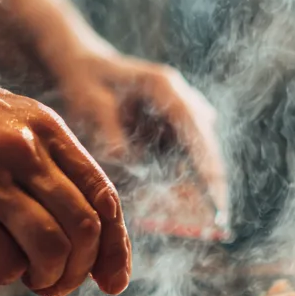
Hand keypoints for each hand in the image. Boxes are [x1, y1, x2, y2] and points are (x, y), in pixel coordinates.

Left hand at [0, 0, 228, 219]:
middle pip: (203, 155)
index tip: (216, 207)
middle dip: (205, 192)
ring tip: (195, 229)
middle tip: (208, 228)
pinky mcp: (172, 137)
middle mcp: (183, 105)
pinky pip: (179, 169)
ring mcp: (181, 122)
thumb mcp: (90, 105)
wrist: (77, 66)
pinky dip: (175, 191)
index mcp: (167, 91)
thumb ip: (109, 134)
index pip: (197, 136)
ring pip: (194, 166)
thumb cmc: (82, 83)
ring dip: (191, 196)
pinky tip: (170, 217)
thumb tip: (126, 162)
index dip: (209, 174)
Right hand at [0, 66, 130, 295]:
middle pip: (86, 228)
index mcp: (45, 126)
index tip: (113, 280)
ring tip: (25, 280)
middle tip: (57, 286)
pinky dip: (3, 278)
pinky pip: (4, 260)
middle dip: (80, 272)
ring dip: (47, 280)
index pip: (104, 196)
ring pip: (52, 248)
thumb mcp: (5, 118)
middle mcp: (24, 147)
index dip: (116, 247)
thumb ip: (46, 160)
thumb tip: (87, 226)